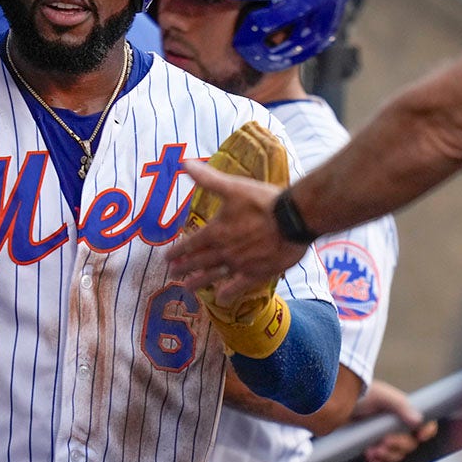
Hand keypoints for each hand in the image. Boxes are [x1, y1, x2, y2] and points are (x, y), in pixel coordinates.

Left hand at [168, 160, 305, 308]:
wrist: (294, 219)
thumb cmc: (263, 202)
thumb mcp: (233, 187)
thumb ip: (208, 179)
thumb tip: (184, 163)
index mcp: (217, 231)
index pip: (191, 243)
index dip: (178, 251)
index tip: (167, 258)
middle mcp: (225, 251)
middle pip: (199, 261)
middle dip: (184, 267)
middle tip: (172, 273)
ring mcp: (240, 264)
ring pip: (213, 275)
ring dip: (198, 282)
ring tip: (186, 288)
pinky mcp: (257, 273)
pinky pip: (238, 286)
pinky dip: (228, 292)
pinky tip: (221, 298)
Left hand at [351, 380, 438, 461]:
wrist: (333, 402)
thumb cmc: (358, 394)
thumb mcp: (380, 396)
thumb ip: (400, 406)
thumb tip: (418, 420)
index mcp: (402, 411)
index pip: (424, 423)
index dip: (426, 431)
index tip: (419, 436)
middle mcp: (395, 424)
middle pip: (410, 444)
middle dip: (398, 446)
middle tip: (384, 442)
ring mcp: (382, 435)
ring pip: (396, 454)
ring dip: (387, 455)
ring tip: (374, 450)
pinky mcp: (370, 444)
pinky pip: (380, 460)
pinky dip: (376, 460)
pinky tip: (369, 455)